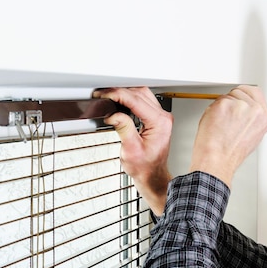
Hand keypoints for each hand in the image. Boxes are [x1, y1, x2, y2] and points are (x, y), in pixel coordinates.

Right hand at [92, 87, 172, 215]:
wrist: (152, 176)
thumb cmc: (145, 168)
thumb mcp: (131, 150)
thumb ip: (124, 129)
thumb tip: (113, 114)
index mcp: (160, 123)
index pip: (137, 101)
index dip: (118, 94)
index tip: (104, 95)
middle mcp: (163, 118)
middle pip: (140, 93)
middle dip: (120, 92)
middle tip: (103, 95)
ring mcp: (161, 118)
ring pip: (142, 95)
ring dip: (125, 94)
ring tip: (108, 98)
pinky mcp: (156, 119)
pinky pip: (143, 102)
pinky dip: (130, 100)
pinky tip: (119, 103)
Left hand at [190, 85, 266, 186]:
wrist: (218, 159)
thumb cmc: (232, 153)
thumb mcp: (253, 135)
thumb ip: (252, 118)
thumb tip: (245, 108)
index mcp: (264, 117)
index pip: (256, 93)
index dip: (245, 96)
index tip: (239, 100)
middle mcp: (255, 110)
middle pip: (241, 91)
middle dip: (233, 100)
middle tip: (227, 116)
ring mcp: (239, 106)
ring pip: (228, 96)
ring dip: (222, 107)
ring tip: (222, 124)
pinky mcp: (224, 104)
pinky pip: (216, 100)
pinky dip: (213, 110)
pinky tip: (215, 123)